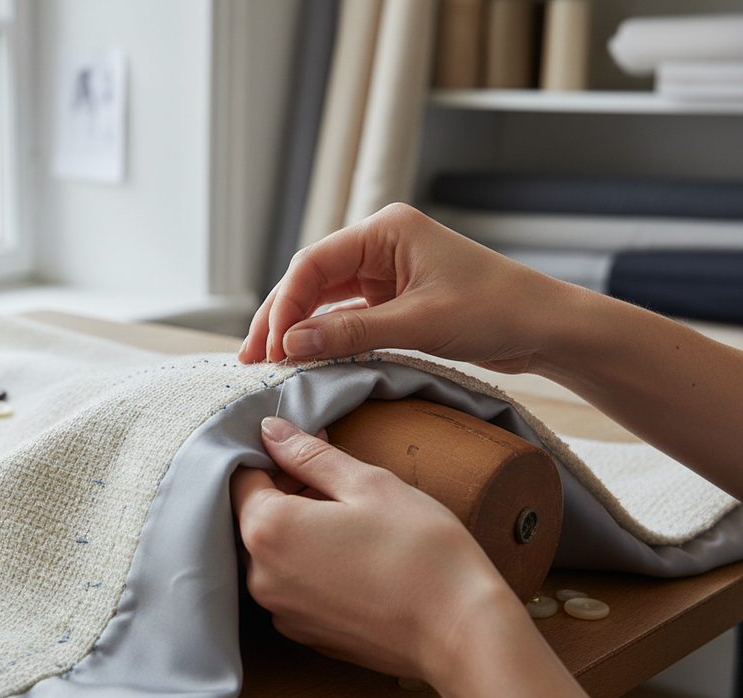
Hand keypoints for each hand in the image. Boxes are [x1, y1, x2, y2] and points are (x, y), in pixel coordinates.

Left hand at [230, 416, 512, 681]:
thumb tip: (270, 430)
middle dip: (286, 491)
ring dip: (298, 529)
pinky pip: (291, 586)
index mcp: (267, 530)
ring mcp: (281, 612)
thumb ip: (309, 455)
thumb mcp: (367, 483)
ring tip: (351, 521)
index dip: (275, 457)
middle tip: (339, 483)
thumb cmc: (419, 549)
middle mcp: (260, 577)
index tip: (314, 451)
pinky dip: (310, 565)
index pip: (241, 478)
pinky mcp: (305, 635)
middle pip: (253, 518)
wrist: (461, 632)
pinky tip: (355, 558)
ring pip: (272, 553)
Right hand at [238, 203, 576, 371]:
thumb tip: (291, 346)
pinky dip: (326, 337)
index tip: (269, 347)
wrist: (547, 327)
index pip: (314, 263)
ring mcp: (387, 272)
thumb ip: (351, 335)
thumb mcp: (418, 324)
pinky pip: (348, 316)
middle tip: (253, 359)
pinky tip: (307, 359)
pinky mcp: (395, 299)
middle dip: (281, 318)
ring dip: (299, 329)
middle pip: (312, 280)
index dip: (284, 306)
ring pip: (325, 300)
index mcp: (386, 230)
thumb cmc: (496, 311)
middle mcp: (381, 245)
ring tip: (269, 363)